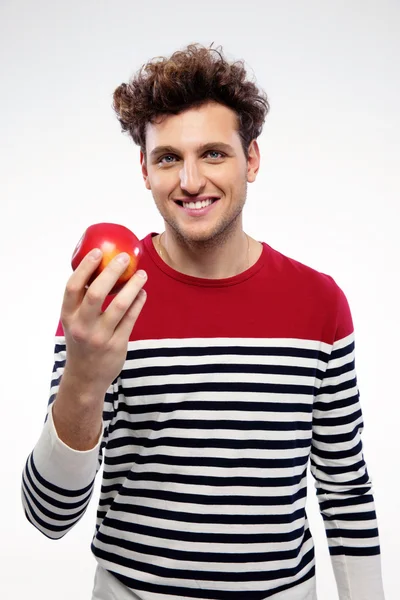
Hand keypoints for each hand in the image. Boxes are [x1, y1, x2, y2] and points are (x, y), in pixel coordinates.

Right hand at [60, 248, 146, 395]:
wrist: (85, 377)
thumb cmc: (81, 340)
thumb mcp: (74, 321)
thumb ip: (82, 300)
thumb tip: (99, 267)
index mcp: (68, 316)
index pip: (73, 287)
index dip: (85, 267)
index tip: (98, 252)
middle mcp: (82, 327)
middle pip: (97, 293)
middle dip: (112, 271)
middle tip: (124, 258)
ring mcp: (100, 337)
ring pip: (120, 305)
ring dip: (133, 286)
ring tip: (142, 274)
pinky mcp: (117, 345)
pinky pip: (132, 318)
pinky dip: (138, 302)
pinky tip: (142, 292)